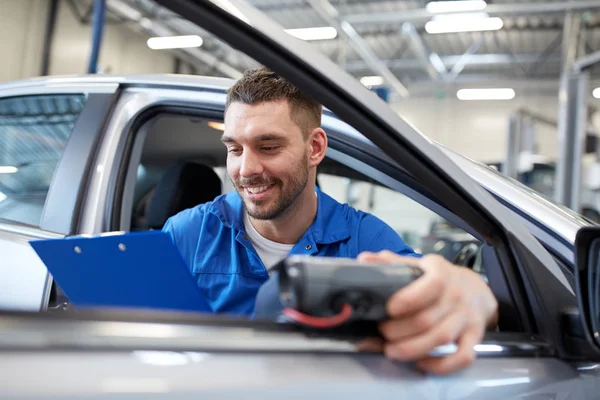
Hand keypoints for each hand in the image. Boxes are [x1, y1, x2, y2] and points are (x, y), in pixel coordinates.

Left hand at [356, 251, 497, 374]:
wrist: (475, 289)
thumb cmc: (438, 279)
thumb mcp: (417, 265)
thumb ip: (390, 263)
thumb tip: (363, 260)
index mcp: (441, 273)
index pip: (432, 284)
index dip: (410, 299)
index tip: (389, 308)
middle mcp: (457, 295)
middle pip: (428, 318)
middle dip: (399, 330)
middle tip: (381, 332)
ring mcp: (467, 317)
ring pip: (441, 338)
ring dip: (412, 348)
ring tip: (391, 350)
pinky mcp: (474, 337)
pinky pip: (462, 356)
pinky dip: (441, 365)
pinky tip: (421, 363)